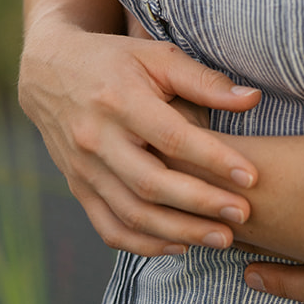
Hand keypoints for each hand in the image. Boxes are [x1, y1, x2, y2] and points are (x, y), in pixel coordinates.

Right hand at [19, 18, 261, 256]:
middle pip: (151, 184)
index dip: (213, 159)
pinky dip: (144, 244)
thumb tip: (252, 99)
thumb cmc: (117, 60)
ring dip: (179, 231)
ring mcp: (83, 169)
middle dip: (201, 204)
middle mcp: (97, 139)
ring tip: (222, 238)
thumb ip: (204, 81)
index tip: (251, 176)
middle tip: (243, 215)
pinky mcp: (78, 188)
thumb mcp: (158, 57)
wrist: (51, 72)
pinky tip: (180, 245)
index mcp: (120, 100)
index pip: (172, 137)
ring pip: (131, 214)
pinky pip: (108, 228)